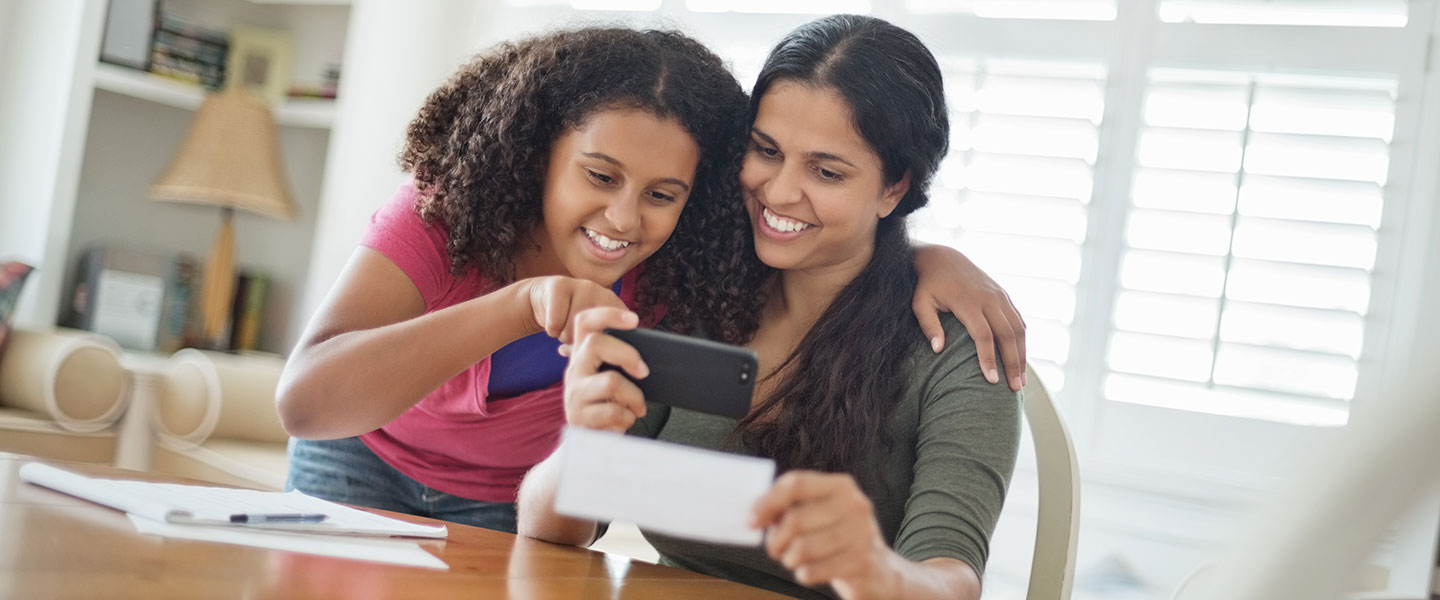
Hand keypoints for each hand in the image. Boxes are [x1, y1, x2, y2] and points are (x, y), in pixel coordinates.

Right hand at [519, 276, 627, 345]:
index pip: (616, 334)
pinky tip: (553, 324)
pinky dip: (552, 330)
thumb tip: (615, 368)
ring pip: (574, 328)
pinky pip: (556, 322)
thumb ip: (606, 345)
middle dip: (581, 342)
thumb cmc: (573, 324)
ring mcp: (583, 285)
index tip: (597, 354)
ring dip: (565, 336)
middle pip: (595, 332)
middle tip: (576, 339)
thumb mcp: (593, 334)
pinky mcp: (560, 284)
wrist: (545, 300)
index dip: (603, 347)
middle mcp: (603, 292)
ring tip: (565, 329)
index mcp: (616, 306)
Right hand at [562, 307, 647, 432]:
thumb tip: (655, 354)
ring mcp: (573, 393)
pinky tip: (623, 422)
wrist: (589, 444)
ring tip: (636, 407)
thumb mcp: (610, 377)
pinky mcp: (577, 417)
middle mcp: (574, 369)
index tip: (634, 320)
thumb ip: (621, 361)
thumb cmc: (607, 405)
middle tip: (644, 372)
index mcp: (582, 354)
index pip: (585, 322)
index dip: (608, 315)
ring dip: (634, 397)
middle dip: (628, 355)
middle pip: (596, 344)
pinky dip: (627, 418)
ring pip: (611, 381)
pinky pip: (613, 412)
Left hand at [751, 471, 900, 598]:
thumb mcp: (820, 513)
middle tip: (775, 549)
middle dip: (776, 539)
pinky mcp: (860, 562)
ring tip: (793, 559)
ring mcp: (860, 533)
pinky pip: (813, 571)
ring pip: (802, 548)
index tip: (752, 520)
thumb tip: (755, 514)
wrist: (877, 570)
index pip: (796, 484)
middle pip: (795, 519)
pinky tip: (809, 571)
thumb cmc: (837, 538)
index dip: (767, 502)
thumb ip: (790, 507)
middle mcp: (854, 505)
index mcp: (840, 486)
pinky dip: (802, 574)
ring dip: (789, 559)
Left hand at [912, 244, 1026, 390]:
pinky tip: (1021, 359)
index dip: (988, 359)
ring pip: (1018, 329)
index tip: (991, 381)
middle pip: (1007, 335)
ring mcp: (1000, 295)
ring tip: (1021, 381)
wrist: (944, 258)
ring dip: (1022, 355)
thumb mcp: (921, 303)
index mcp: (968, 301)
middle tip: (1015, 389)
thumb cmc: (929, 285)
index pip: (983, 335)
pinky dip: (1023, 341)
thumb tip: (937, 350)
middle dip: (1013, 363)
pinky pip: (1019, 320)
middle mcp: (989, 298)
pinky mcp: (1004, 295)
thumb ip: (929, 325)